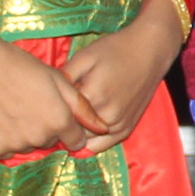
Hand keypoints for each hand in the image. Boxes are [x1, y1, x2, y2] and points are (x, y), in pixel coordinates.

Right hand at [0, 36, 106, 157]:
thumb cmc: (18, 65)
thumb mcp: (57, 79)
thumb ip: (82, 107)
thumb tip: (104, 128)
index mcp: (59, 121)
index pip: (75, 140)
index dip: (69, 127)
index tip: (56, 112)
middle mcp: (39, 138)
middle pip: (51, 142)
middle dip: (47, 128)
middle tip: (32, 104)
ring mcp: (15, 145)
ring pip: (29, 146)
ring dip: (26, 134)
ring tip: (14, 107)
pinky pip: (8, 150)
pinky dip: (7, 138)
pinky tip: (0, 117)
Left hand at [60, 15, 178, 151]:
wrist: (149, 50)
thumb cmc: (115, 49)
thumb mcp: (85, 56)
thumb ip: (64, 76)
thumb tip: (47, 93)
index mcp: (93, 95)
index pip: (61, 114)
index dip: (51, 110)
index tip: (45, 106)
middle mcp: (106, 115)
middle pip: (72, 131)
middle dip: (62, 124)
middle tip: (54, 114)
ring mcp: (118, 124)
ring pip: (86, 142)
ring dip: (75, 134)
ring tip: (68, 122)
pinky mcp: (127, 128)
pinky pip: (102, 145)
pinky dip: (90, 141)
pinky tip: (82, 130)